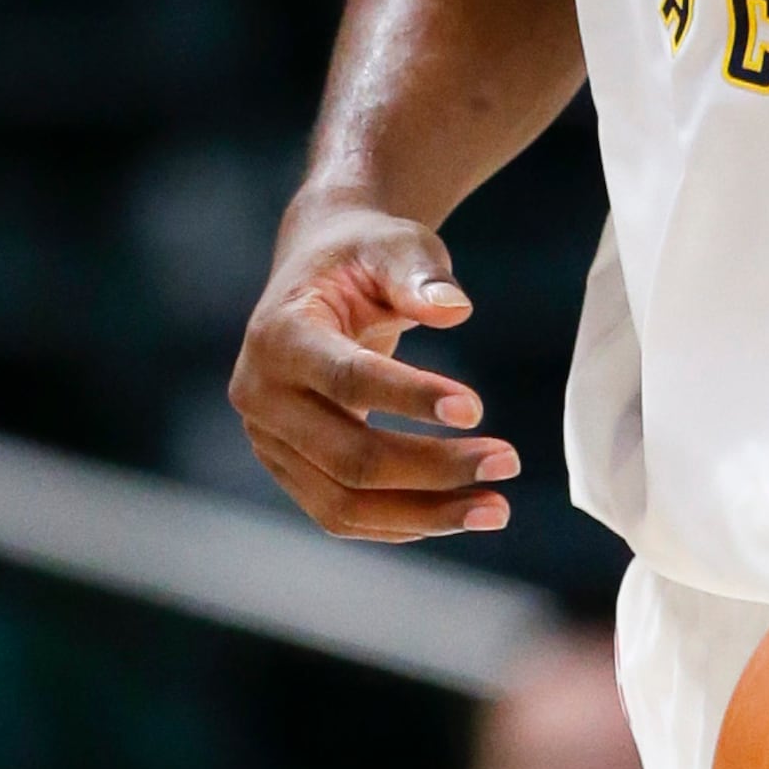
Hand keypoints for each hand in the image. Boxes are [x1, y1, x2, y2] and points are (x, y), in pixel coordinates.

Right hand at [232, 197, 519, 542]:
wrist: (318, 275)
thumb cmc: (361, 256)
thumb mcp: (392, 246)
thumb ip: (419, 274)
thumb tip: (455, 309)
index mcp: (277, 335)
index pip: (346, 378)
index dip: (410, 398)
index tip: (476, 409)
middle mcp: (260, 396)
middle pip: (349, 457)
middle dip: (434, 468)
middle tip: (508, 462)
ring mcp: (269, 441)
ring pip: (344, 503)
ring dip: (425, 514)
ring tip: (496, 508)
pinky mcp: (290, 470)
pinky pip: (344, 514)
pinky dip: (404, 522)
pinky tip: (461, 511)